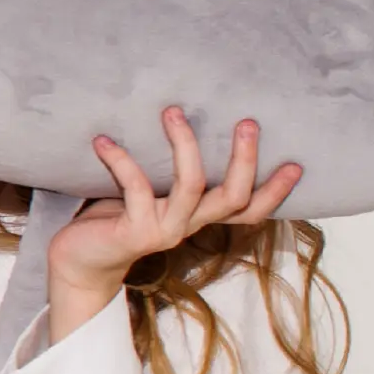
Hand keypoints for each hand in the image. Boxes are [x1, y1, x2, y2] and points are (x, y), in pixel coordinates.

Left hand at [43, 109, 299, 341]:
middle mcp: (187, 226)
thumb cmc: (114, 217)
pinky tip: (103, 141)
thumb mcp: (150, 194)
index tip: (296, 164)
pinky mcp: (134, 231)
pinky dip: (121, 160)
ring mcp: (163, 230)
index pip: (248, 210)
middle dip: (244, 159)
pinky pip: (135, 187)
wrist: (77, 261)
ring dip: (185, 146)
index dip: (275, 192)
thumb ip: (169, 174)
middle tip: (248, 122)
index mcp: (198, 218)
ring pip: (192, 186)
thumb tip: (180, 123)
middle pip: (233, 197)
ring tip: (173, 113)